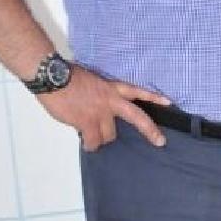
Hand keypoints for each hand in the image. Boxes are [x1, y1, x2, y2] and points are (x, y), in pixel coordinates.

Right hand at [45, 65, 169, 150]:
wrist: (52, 76)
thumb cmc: (66, 76)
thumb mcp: (91, 81)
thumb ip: (100, 95)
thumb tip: (98, 111)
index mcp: (111, 87)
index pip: (137, 91)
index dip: (153, 96)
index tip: (169, 102)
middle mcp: (110, 101)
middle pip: (137, 118)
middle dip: (150, 131)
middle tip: (159, 141)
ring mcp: (100, 113)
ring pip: (109, 136)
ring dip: (101, 138)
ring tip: (92, 135)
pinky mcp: (87, 123)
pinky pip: (92, 142)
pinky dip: (89, 144)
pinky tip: (85, 142)